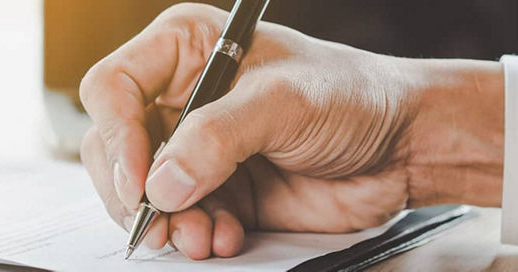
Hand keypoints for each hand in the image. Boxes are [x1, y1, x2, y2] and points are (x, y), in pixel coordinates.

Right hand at [79, 3, 504, 259]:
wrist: (405, 146)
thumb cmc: (354, 96)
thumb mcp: (284, 102)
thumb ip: (218, 138)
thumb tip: (162, 182)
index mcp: (185, 50)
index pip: (112, 88)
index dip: (116, 135)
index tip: (139, 180)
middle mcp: (182, 98)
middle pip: (115, 147)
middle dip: (136, 192)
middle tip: (159, 222)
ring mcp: (197, 148)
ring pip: (143, 193)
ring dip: (168, 223)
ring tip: (201, 237)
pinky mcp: (218, 190)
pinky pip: (182, 220)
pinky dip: (198, 235)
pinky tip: (228, 236)